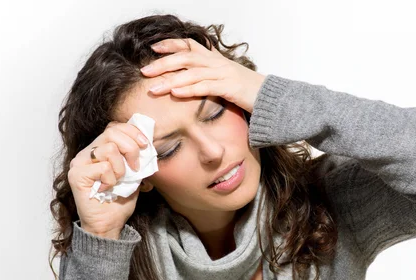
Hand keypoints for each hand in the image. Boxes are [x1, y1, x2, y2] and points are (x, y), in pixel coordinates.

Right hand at [68, 121, 146, 237]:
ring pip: (108, 148)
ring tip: (118, 181)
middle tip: (135, 167)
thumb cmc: (119, 200)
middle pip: (112, 132)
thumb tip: (147, 142)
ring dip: (121, 167)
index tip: (146, 146)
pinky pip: (103, 167)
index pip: (115, 127)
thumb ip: (136, 157)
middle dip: (131, 148)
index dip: (133, 132)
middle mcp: (87, 152)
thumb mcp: (134, 174)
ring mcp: (79, 162)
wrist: (109, 224)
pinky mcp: (76, 175)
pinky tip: (107, 188)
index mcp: (100, 149)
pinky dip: (111, 179)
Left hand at [139, 38, 265, 113]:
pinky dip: (188, 90)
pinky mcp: (228, 87)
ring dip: (170, 80)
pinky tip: (175, 93)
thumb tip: (192, 83)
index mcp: (215, 59)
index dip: (171, 45)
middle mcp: (216, 63)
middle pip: (184, 58)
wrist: (270, 98)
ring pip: (191, 73)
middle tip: (145, 72)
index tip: (153, 49)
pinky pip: (205, 87)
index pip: (189, 46)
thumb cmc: (247, 92)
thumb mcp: (226, 79)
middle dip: (163, 64)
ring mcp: (222, 74)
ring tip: (154, 88)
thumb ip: (209, 77)